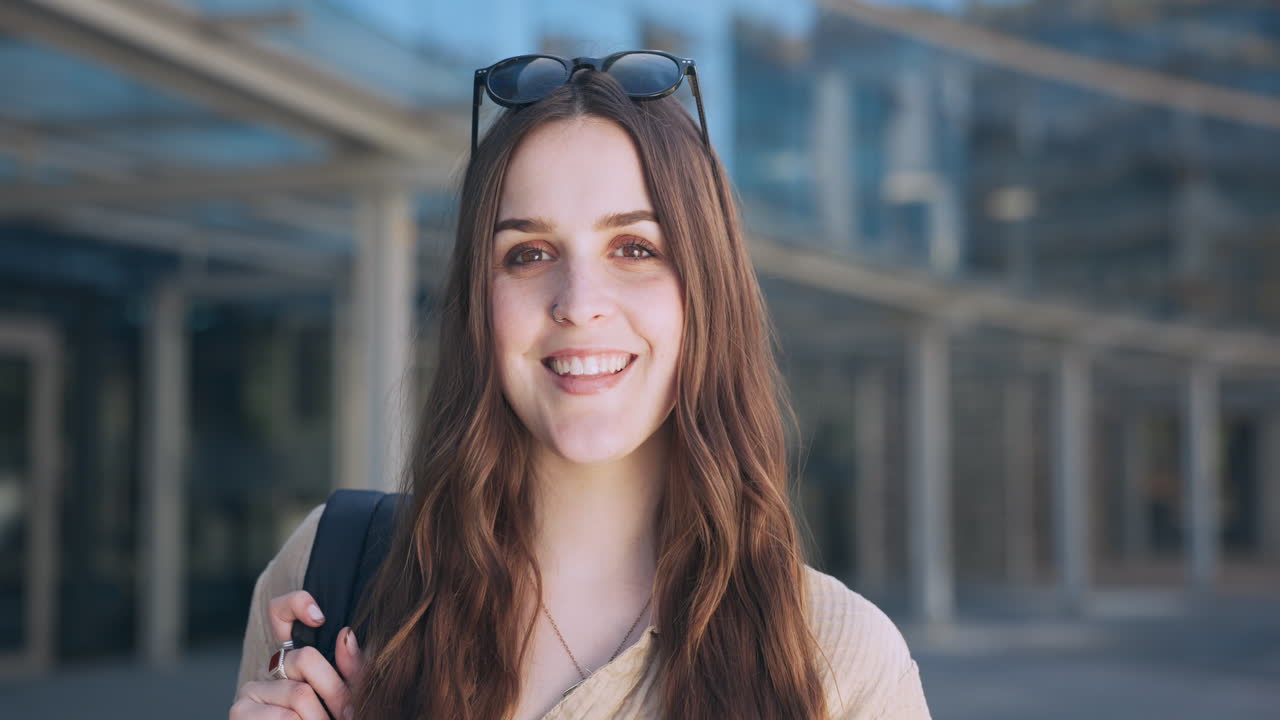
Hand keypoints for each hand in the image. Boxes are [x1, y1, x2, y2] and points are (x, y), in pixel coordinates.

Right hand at [230, 590, 364, 719]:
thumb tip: (345, 634)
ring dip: (324, 719)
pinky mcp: (239, 713)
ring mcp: (251, 691)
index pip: (282, 612)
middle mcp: (270, 670)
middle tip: (351, 715)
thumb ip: (352, 670)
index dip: (297, 604)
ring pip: (299, 693)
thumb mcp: (347, 698)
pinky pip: (283, 717)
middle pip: (306, 658)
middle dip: (337, 691)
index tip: (321, 616)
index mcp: (295, 661)